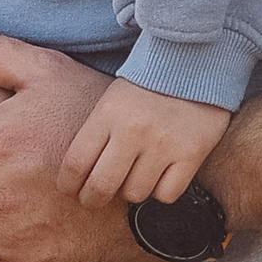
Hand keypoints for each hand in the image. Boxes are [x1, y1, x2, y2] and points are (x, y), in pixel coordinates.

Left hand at [60, 82, 231, 208]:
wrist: (193, 61)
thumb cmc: (147, 84)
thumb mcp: (111, 99)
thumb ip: (96, 133)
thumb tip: (78, 174)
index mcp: (107, 114)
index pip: (76, 163)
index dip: (68, 184)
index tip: (70, 189)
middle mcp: (133, 131)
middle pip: (101, 186)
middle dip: (92, 199)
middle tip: (93, 200)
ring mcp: (163, 144)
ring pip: (135, 194)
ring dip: (130, 190)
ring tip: (133, 177)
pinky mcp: (191, 154)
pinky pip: (166, 194)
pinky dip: (160, 191)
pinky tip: (159, 177)